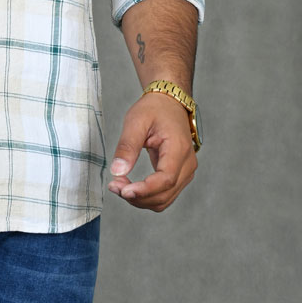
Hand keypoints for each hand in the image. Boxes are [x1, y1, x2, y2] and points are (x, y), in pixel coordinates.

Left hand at [107, 92, 197, 211]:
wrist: (169, 103)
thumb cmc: (154, 109)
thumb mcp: (136, 121)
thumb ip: (127, 146)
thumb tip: (117, 171)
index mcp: (179, 148)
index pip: (166, 179)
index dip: (145, 190)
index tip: (123, 190)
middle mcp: (187, 164)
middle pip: (164, 194)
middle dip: (138, 197)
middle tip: (114, 186)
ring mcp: (186, 172)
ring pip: (164, 199)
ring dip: (140, 199)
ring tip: (118, 185)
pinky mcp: (179, 176)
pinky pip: (164, 194)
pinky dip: (146, 196)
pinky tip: (129, 186)